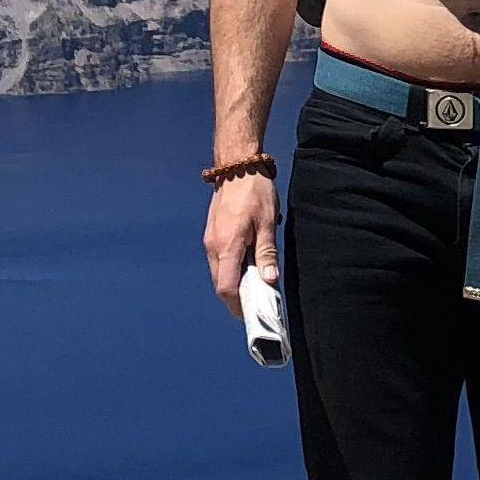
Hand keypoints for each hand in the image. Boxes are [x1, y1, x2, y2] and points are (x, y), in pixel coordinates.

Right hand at [203, 171, 280, 315]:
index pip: (226, 287)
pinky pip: (219, 260)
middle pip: (221, 283)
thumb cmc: (254, 191)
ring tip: (257, 281)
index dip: (237, 305)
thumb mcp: (267, 223)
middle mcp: (213, 246)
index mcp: (226, 246)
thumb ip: (266, 253)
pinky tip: (248, 263)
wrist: (237, 166)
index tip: (251, 314)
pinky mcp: (212, 234)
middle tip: (259, 300)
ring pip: (219, 272)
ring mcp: (210, 240)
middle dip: (238, 296)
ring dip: (236, 281)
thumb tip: (269, 281)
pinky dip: (232, 268)